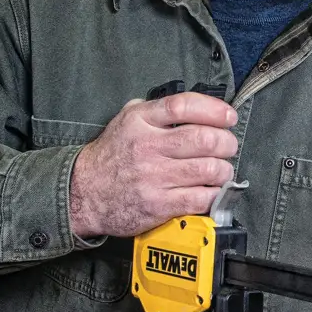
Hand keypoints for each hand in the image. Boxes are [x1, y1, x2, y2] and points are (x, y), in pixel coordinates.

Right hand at [68, 91, 238, 237]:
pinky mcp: (159, 205)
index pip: (185, 106)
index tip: (228, 117)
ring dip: (224, 169)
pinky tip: (211, 189)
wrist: (83, 194)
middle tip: (228, 146)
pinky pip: (201, 197)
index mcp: (140, 121)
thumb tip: (195, 106)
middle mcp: (147, 147)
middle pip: (205, 139)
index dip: (214, 110)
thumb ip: (155, 110)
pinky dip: (215, 193)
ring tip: (220, 170)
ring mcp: (154, 177)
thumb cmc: (110, 156)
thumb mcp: (125, 121)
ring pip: (209, 169)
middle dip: (226, 142)